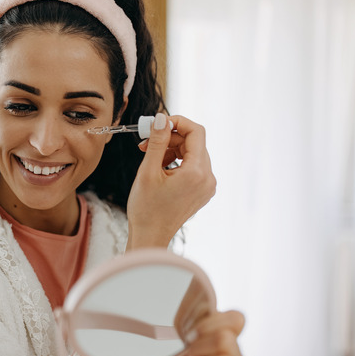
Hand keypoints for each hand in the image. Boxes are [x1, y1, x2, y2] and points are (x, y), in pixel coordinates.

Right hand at [126, 113, 216, 248]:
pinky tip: (160, 168)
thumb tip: (162, 119)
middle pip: (194, 142)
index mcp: (197, 172)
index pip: (196, 132)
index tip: (158, 124)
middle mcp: (208, 178)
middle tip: (147, 142)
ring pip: (193, 154)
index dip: (177, 122)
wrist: (151, 236)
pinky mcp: (202, 191)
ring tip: (151, 157)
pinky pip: (193, 167)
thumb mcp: (148, 171)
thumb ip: (158, 142)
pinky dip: (177, 162)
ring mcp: (207, 186)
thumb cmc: (147, 209)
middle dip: (170, 138)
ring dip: (172, 149)